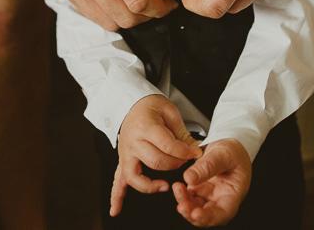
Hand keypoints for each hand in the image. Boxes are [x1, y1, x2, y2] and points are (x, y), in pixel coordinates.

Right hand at [110, 95, 202, 216]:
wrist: (133, 103)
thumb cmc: (152, 107)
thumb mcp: (170, 112)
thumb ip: (182, 134)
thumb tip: (196, 151)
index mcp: (146, 126)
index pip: (168, 145)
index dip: (185, 152)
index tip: (196, 153)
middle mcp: (132, 141)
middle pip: (156, 162)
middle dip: (175, 164)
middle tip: (184, 162)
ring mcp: (125, 152)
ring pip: (135, 176)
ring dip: (150, 185)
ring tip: (164, 186)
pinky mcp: (122, 160)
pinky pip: (117, 180)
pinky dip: (116, 196)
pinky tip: (116, 210)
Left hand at [173, 139, 250, 226]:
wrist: (227, 143)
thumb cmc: (233, 151)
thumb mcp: (224, 154)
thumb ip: (208, 165)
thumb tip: (189, 178)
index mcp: (233, 194)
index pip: (223, 213)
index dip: (209, 218)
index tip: (196, 213)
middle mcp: (221, 199)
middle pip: (206, 216)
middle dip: (192, 214)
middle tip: (182, 206)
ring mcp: (209, 196)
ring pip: (195, 208)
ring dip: (185, 204)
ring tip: (178, 188)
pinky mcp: (199, 190)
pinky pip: (188, 198)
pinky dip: (182, 195)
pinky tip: (178, 187)